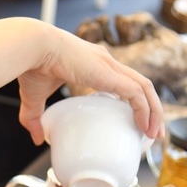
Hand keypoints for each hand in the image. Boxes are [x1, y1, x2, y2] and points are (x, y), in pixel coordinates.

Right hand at [16, 29, 163, 143]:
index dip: (132, 101)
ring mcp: (110, 66)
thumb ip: (34, 118)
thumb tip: (36, 138)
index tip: (133, 120)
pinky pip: (138, 93)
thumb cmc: (32, 65)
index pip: (121, 80)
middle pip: (139, 85)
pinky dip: (146, 110)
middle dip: (151, 109)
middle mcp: (106, 62)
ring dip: (154, 111)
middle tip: (152, 132)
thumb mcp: (35, 97)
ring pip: (145, 88)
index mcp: (92, 64)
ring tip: (154, 133)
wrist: (33, 48)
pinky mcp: (110, 74)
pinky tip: (145, 126)